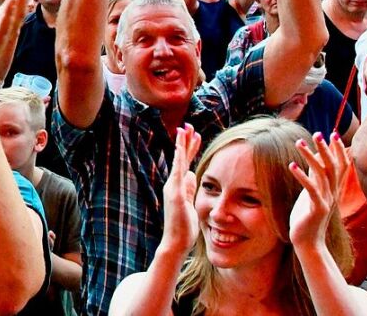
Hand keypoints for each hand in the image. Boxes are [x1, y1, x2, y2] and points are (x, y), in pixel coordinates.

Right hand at [161, 123, 200, 256]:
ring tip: (185, 129)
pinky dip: (178, 159)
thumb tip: (191, 173)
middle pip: (181, 158)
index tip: (194, 134)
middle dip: (186, 142)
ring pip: (178, 161)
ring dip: (182, 145)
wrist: (176, 241)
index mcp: (178, 186)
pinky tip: (181, 149)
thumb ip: (189, 188)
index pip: (185, 163)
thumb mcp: (190, 203)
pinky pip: (177, 173)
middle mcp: (173, 184)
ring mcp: (172, 188)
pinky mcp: (175, 193)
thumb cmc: (184, 226)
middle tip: (189, 125)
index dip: (189, 148)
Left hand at [289, 132, 348, 249]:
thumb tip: (313, 159)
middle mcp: (332, 193)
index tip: (332, 134)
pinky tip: (291, 165)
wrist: (308, 242)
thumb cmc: (308, 216)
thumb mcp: (313, 193)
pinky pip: (310, 190)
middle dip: (326, 149)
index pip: (340, 166)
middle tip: (318, 133)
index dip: (337, 150)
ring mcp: (326, 201)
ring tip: (300, 143)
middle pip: (333, 167)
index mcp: (332, 189)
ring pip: (322, 175)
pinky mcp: (316, 209)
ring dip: (311, 157)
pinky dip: (302, 177)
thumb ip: (315, 177)